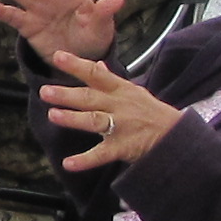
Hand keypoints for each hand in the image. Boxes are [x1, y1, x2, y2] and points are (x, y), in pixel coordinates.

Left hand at [38, 46, 177, 171]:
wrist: (176, 137)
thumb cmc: (151, 113)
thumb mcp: (134, 92)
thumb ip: (112, 80)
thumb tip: (97, 65)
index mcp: (121, 90)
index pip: (96, 74)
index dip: (76, 65)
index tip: (57, 56)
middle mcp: (119, 106)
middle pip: (90, 97)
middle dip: (66, 94)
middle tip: (45, 91)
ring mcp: (120, 127)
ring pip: (93, 121)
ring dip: (72, 118)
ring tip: (53, 115)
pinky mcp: (122, 148)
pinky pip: (101, 154)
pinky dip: (84, 160)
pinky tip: (68, 163)